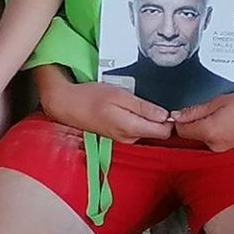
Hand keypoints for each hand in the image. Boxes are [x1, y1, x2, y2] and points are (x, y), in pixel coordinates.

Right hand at [46, 75, 173, 143]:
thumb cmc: (89, 97)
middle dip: (156, 116)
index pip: (164, 131)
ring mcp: (123, 138)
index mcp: (131, 128)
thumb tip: (166, 116)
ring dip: (143, 116)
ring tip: (128, 102)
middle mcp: (129, 137)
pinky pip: (135, 128)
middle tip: (143, 99)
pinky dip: (133, 118)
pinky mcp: (118, 135)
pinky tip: (121, 108)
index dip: (168, 117)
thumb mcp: (119, 95)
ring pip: (146, 129)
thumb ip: (143, 107)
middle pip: (157, 131)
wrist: (66, 105)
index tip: (162, 104)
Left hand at [174, 88, 233, 152]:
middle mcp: (214, 145)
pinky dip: (216, 130)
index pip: (181, 130)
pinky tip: (228, 121)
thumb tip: (177, 115)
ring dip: (206, 126)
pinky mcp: (231, 149)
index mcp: (209, 132)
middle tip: (208, 108)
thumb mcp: (219, 101)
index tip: (185, 110)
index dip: (180, 119)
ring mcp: (223, 149)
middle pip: (191, 135)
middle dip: (194, 122)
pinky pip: (215, 139)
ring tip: (222, 113)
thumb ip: (195, 110)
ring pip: (203, 137)